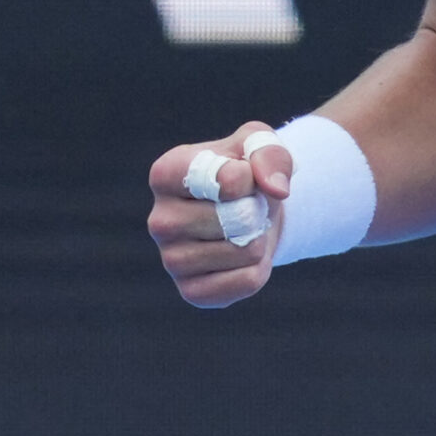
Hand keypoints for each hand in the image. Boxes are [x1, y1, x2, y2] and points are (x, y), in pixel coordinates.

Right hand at [146, 125, 292, 307]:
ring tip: (243, 228)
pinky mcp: (191, 292)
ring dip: (259, 237)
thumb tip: (277, 189)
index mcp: (166, 174)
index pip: (229, 180)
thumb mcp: (259, 143)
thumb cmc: (247, 171)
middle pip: (238, 218)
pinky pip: (247, 281)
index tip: (242, 174)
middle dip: (257, 210)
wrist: (250, 211)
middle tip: (247, 205)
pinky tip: (240, 256)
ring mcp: (171, 260)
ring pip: (245, 250)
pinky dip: (259, 268)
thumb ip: (269, 152)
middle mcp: (159, 220)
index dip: (251, 177)